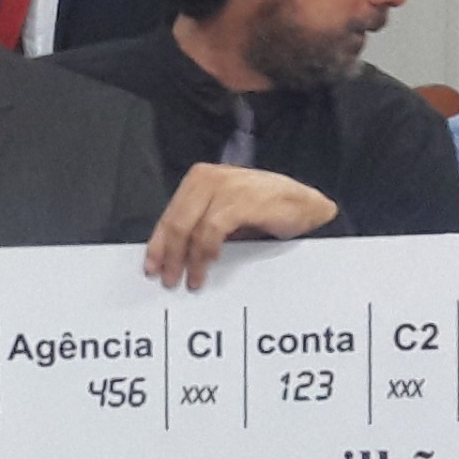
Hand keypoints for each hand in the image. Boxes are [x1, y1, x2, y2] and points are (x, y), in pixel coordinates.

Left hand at [143, 164, 337, 288]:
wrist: (307, 205)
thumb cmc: (266, 211)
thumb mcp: (226, 216)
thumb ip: (200, 228)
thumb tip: (174, 256)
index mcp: (200, 180)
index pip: (169, 214)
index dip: (158, 243)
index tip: (151, 267)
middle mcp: (209, 178)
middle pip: (176, 221)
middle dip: (170, 255)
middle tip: (169, 280)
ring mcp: (226, 186)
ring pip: (191, 227)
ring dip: (189, 259)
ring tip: (192, 280)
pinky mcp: (242, 199)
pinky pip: (213, 229)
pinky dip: (208, 250)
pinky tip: (210, 264)